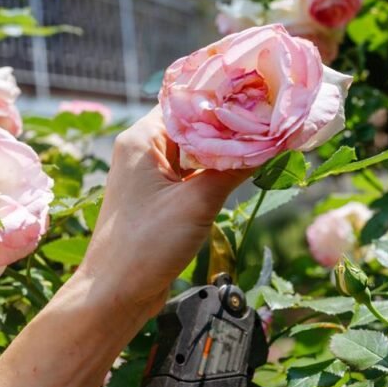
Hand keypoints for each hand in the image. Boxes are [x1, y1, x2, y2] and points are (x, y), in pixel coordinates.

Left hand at [77, 107, 252, 316]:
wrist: (116, 293)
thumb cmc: (146, 245)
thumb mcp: (196, 203)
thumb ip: (233, 169)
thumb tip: (270, 142)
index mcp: (142, 139)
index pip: (187, 100)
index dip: (224, 96)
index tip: (260, 92)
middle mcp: (143, 150)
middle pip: (194, 123)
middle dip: (231, 123)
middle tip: (271, 116)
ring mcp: (151, 174)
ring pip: (196, 150)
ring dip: (226, 149)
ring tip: (266, 139)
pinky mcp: (160, 197)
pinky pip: (193, 173)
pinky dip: (217, 170)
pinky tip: (246, 169)